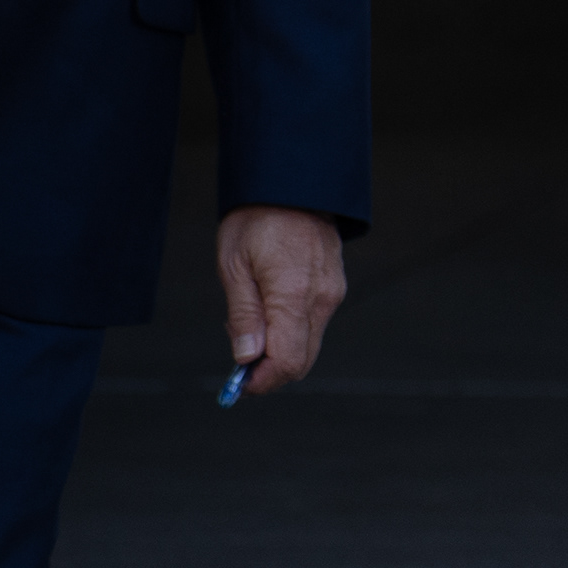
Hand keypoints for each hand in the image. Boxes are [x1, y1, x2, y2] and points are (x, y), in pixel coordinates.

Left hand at [214, 206, 346, 395]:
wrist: (295, 184)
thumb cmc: (258, 219)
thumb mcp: (234, 266)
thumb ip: (243, 315)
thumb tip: (246, 357)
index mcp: (294, 295)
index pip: (288, 361)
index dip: (262, 381)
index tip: (238, 384)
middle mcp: (321, 299)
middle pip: (302, 360)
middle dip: (270, 370)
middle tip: (238, 364)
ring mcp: (332, 292)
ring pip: (308, 343)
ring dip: (279, 349)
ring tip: (248, 326)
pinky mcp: (334, 287)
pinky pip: (313, 323)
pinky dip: (290, 331)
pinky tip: (267, 310)